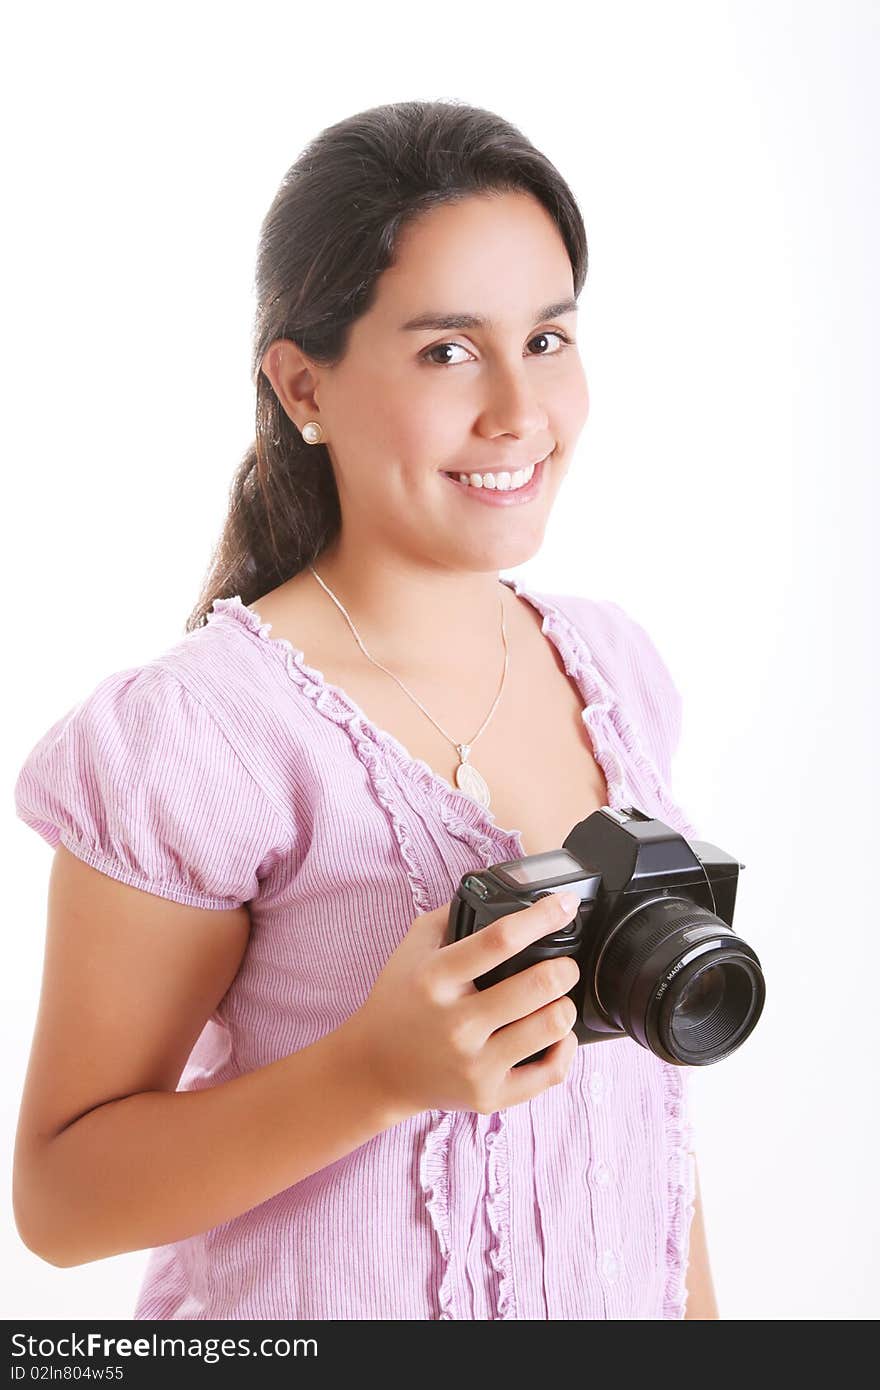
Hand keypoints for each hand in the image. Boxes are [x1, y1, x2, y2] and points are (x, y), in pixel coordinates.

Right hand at [346, 891, 580, 1119]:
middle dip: (564, 967)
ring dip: (565, 1004)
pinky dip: (565, 1047)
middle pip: (538, 985)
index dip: (542, 917)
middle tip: (563, 964)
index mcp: (436, 978)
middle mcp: (456, 1024)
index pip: (499, 940)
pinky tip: (556, 1035)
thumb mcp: (412, 948)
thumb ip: (451, 915)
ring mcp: (474, 1065)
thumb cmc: (399, 1001)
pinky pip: (552, 1072)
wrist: (374, 1069)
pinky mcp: (489, 1097)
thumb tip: (500, 892)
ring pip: (553, 1026)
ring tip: (557, 999)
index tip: (565, 904)